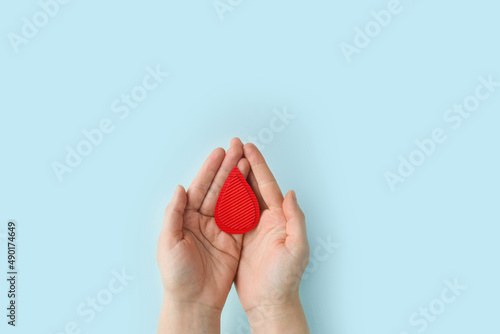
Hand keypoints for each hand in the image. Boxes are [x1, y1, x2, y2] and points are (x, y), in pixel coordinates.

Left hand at [156, 138, 249, 333]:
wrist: (193, 302)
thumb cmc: (176, 276)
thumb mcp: (168, 243)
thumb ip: (173, 214)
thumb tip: (179, 188)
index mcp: (186, 218)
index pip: (200, 188)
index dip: (210, 170)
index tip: (220, 153)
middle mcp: (203, 220)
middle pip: (218, 189)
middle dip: (228, 168)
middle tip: (237, 148)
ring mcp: (219, 229)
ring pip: (231, 199)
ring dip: (239, 180)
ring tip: (247, 161)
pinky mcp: (233, 241)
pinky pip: (242, 217)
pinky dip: (248, 202)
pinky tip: (253, 187)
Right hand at [235, 143, 309, 332]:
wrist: (270, 303)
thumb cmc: (285, 279)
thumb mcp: (297, 249)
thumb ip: (296, 220)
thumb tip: (291, 193)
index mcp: (281, 218)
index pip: (268, 186)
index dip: (259, 166)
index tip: (249, 148)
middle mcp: (267, 220)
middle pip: (254, 186)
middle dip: (245, 165)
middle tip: (235, 147)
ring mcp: (253, 228)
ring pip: (241, 196)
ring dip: (234, 178)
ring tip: (225, 161)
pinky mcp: (240, 239)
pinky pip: (231, 213)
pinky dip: (224, 199)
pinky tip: (217, 189)